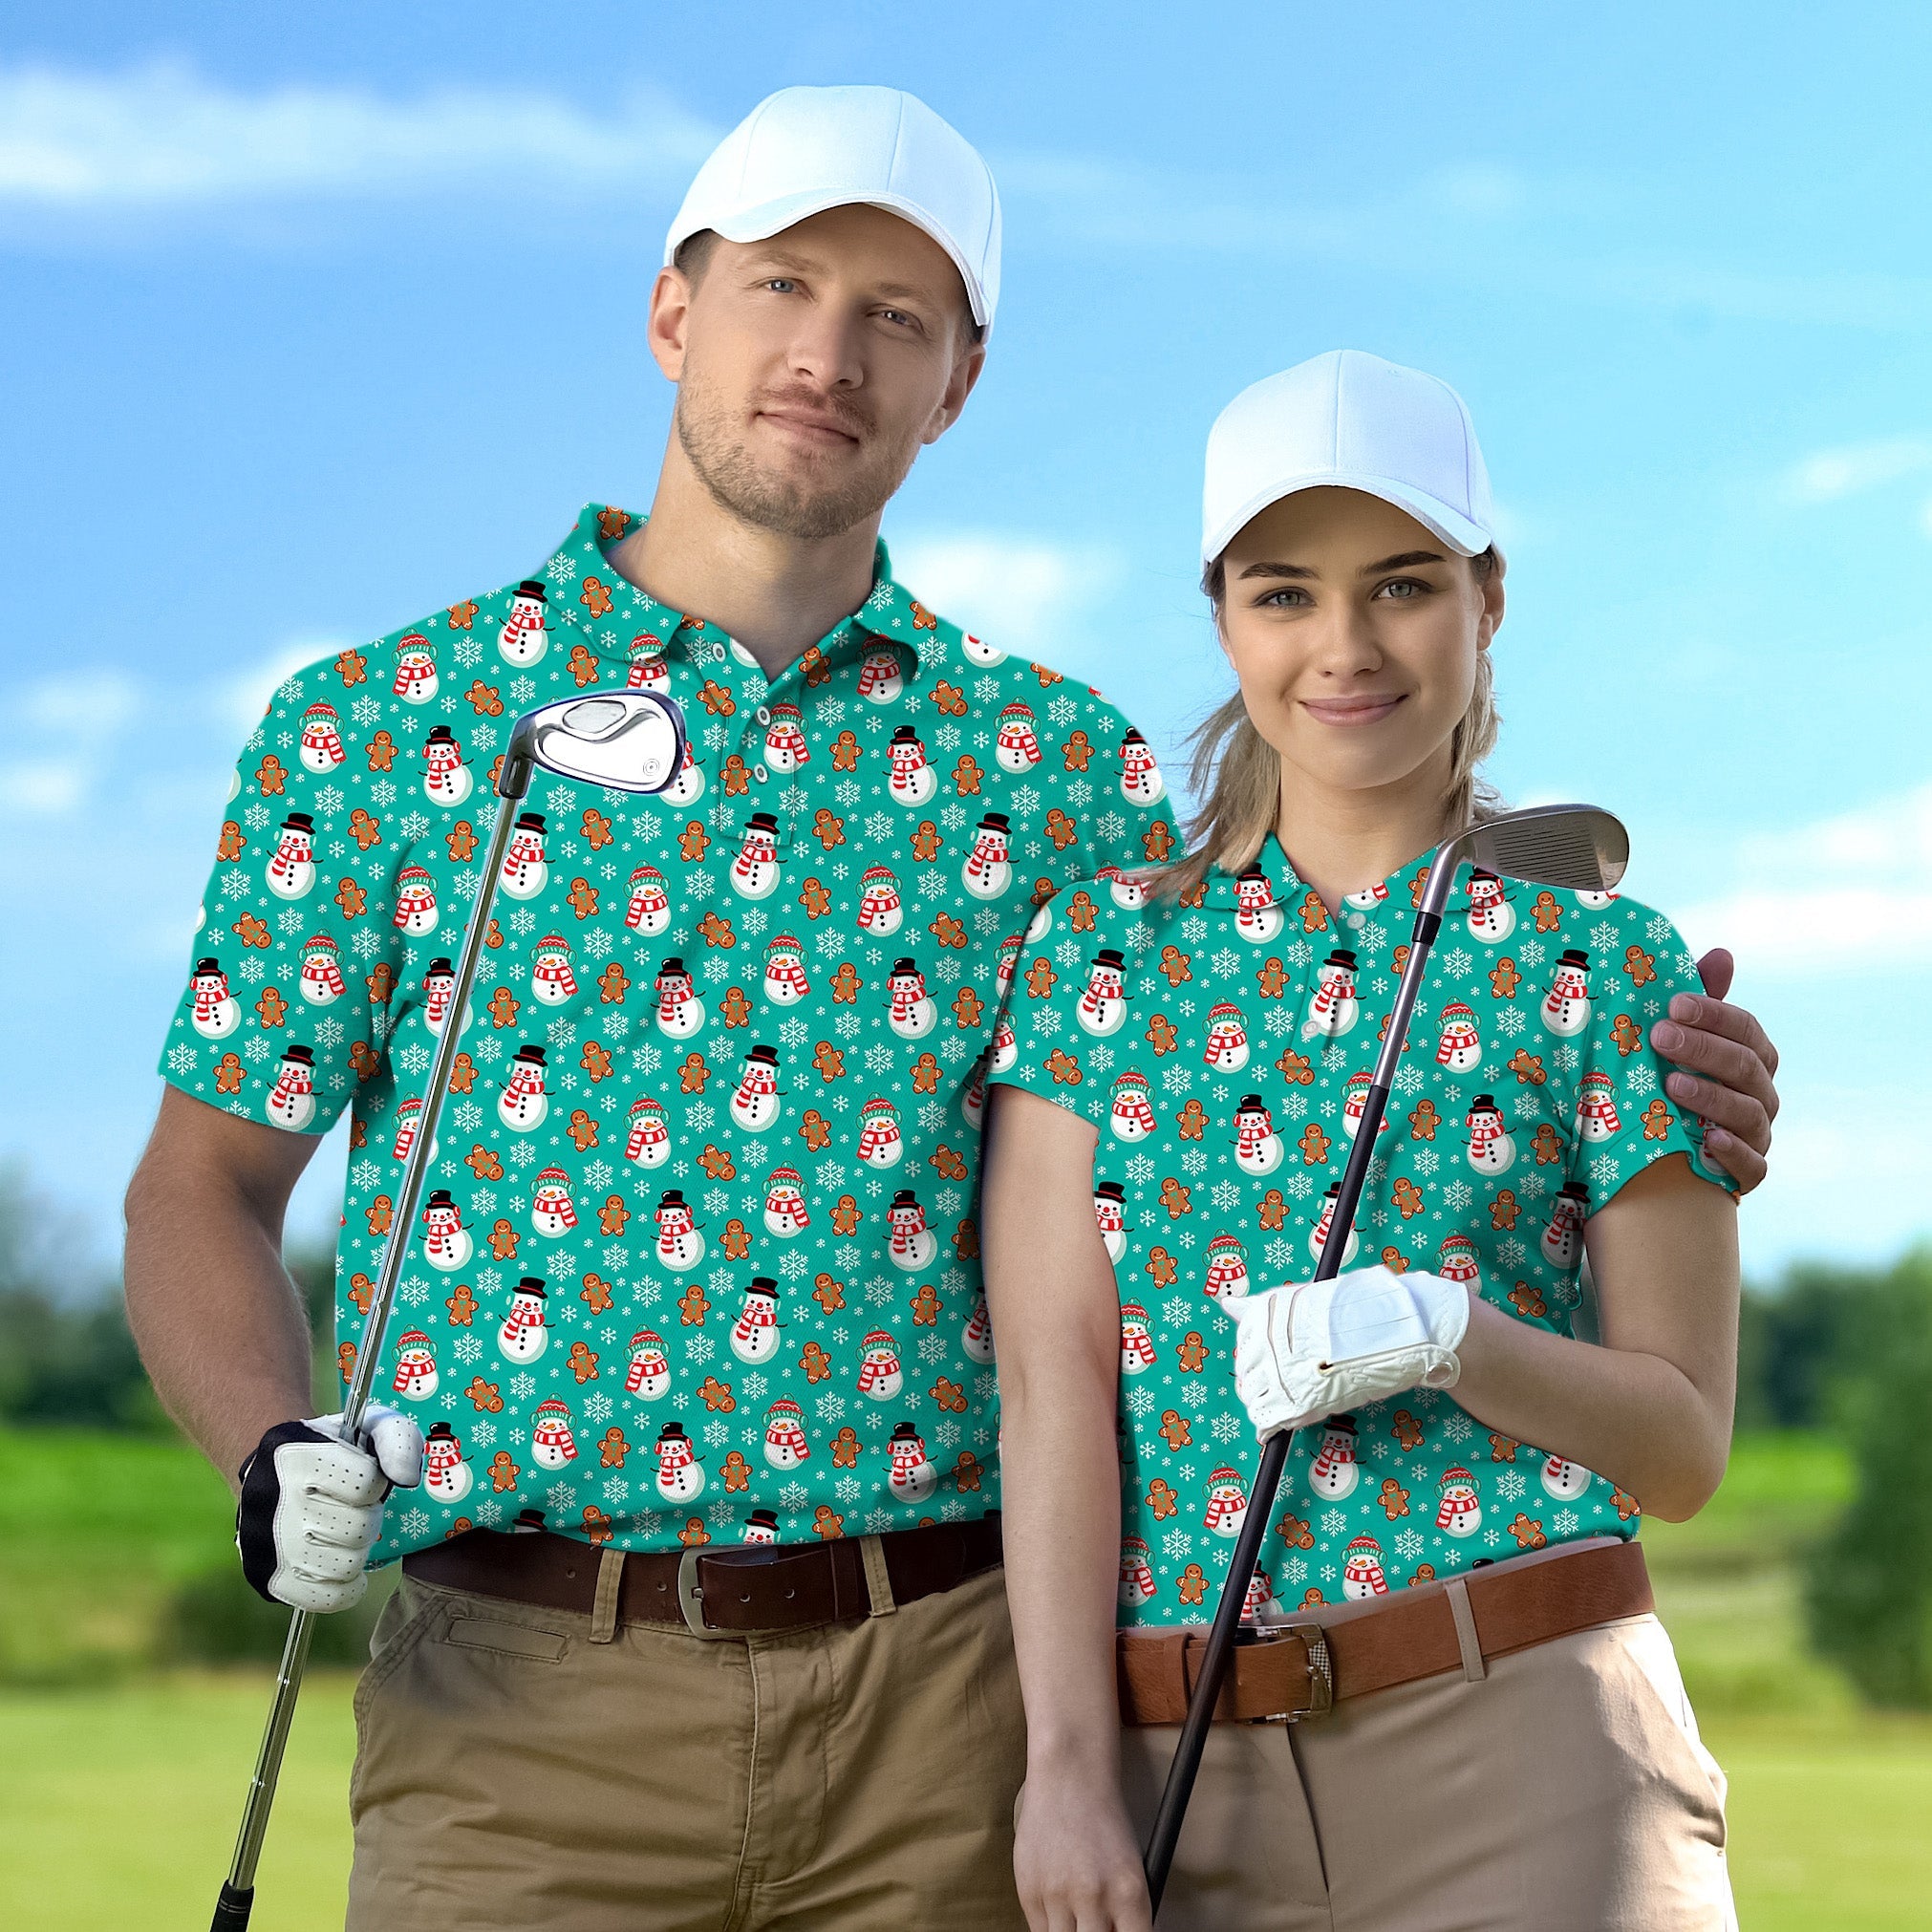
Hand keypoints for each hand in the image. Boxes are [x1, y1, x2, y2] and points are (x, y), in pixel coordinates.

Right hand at [235, 1406, 423, 1611]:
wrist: (271, 1470)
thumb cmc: (332, 1449)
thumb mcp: (369, 1426)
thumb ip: (399, 1440)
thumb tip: (406, 1479)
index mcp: (298, 1457)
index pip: (366, 1484)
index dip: (375, 1482)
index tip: (363, 1479)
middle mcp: (275, 1502)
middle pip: (358, 1529)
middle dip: (367, 1517)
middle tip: (353, 1508)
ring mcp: (267, 1547)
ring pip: (345, 1566)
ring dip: (356, 1551)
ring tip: (344, 1534)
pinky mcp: (268, 1580)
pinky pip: (327, 1599)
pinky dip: (345, 1587)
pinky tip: (342, 1565)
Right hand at [1014, 1767, 1152, 1931]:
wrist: (1068, 1778)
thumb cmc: (1103, 1821)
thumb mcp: (1130, 1867)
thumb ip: (1124, 1912)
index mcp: (1129, 1892)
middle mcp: (1094, 1897)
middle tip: (1096, 1925)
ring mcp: (1058, 1895)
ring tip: (1078, 1915)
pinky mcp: (1029, 1891)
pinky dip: (1051, 1926)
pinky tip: (1059, 1907)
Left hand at [1219, 1267, 1469, 1440]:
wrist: (1396, 1330)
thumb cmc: (1356, 1313)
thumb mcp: (1304, 1301)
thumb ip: (1263, 1309)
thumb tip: (1225, 1303)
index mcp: (1265, 1313)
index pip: (1245, 1344)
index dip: (1262, 1357)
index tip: (1281, 1361)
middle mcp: (1264, 1341)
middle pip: (1246, 1373)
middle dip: (1262, 1381)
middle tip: (1292, 1383)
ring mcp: (1278, 1372)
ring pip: (1253, 1398)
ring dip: (1267, 1403)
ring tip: (1293, 1400)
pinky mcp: (1295, 1401)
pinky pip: (1266, 1420)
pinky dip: (1269, 1427)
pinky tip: (1277, 1427)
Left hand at [1649, 949, 1777, 1192]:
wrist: (1671, 1151)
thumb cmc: (1679, 1079)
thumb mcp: (1684, 1039)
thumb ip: (1702, 1001)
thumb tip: (1722, 954)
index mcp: (1753, 1056)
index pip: (1746, 1029)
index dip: (1714, 1014)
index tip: (1673, 1004)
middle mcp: (1762, 1093)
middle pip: (1745, 1067)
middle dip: (1703, 1049)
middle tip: (1659, 1037)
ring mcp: (1758, 1134)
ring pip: (1748, 1113)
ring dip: (1711, 1097)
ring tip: (1672, 1085)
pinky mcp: (1749, 1172)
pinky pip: (1752, 1166)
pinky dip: (1733, 1153)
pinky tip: (1708, 1140)